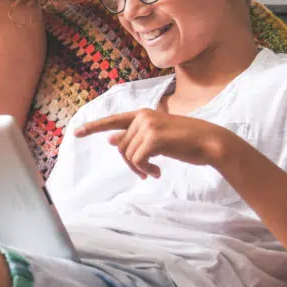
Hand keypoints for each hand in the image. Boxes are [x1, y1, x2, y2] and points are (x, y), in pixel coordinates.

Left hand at [74, 109, 229, 178]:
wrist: (210, 142)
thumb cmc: (185, 142)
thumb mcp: (156, 138)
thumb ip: (134, 137)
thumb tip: (111, 141)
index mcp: (142, 114)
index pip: (113, 121)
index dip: (93, 127)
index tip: (76, 133)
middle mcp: (142, 116)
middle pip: (121, 146)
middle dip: (131, 163)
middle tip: (146, 172)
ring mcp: (148, 125)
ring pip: (128, 155)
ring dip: (140, 168)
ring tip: (154, 171)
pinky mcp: (154, 137)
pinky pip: (137, 160)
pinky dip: (145, 170)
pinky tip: (158, 172)